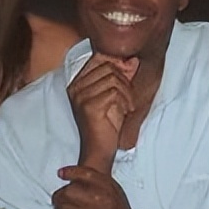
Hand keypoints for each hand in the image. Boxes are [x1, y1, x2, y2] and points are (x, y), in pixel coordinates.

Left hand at [52, 165, 145, 208]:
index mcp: (108, 192)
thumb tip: (64, 173)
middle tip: (58, 199)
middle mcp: (100, 206)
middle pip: (67, 194)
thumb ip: (95, 179)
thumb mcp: (114, 191)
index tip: (61, 174)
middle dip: (58, 197)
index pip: (84, 174)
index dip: (69, 172)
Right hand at [67, 54, 137, 171]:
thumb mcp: (115, 95)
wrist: (99, 150)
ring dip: (127, 92)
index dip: (119, 64)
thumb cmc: (107, 124)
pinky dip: (126, 101)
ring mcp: (80, 96)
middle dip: (125, 79)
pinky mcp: (89, 106)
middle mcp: (75, 87)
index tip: (129, 77)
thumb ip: (121, 76)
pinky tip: (126, 111)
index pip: (100, 58)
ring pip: (113, 78)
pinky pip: (114, 92)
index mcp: (77, 82)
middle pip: (108, 66)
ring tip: (128, 105)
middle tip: (130, 97)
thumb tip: (133, 59)